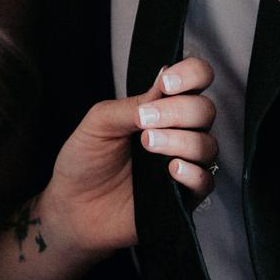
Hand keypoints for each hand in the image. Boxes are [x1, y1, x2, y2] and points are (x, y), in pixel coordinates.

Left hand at [39, 57, 217, 255]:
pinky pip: (205, 182)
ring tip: (149, 144)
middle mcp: (178, 132)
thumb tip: (163, 77)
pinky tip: (172, 169)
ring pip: (207, 145)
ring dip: (181, 140)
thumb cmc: (85, 159)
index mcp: (159, 108)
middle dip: (179, 111)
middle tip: (145, 121)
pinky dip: (193, 173)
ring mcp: (183, 164)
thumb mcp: (100, 122)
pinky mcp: (183, 196)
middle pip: (205, 110)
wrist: (72, 205)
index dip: (191, 74)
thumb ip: (132, 104)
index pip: (195, 80)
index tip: (167, 83)